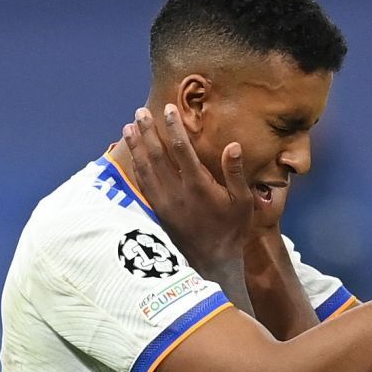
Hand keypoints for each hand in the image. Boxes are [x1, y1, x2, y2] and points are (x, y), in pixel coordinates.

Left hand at [118, 105, 257, 276]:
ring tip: (129, 127)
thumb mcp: (243, 202)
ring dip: (136, 147)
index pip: (181, 150)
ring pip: (145, 169)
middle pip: (157, 156)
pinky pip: (143, 185)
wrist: (213, 262)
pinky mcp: (157, 212)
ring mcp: (163, 203)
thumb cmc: (232, 229)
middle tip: (140, 112)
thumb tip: (233, 146)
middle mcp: (176, 193)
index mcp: (198, 187)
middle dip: (148, 132)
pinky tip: (133, 155)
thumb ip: (235, 173)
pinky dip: (136, 167)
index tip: (168, 109)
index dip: (173, 128)